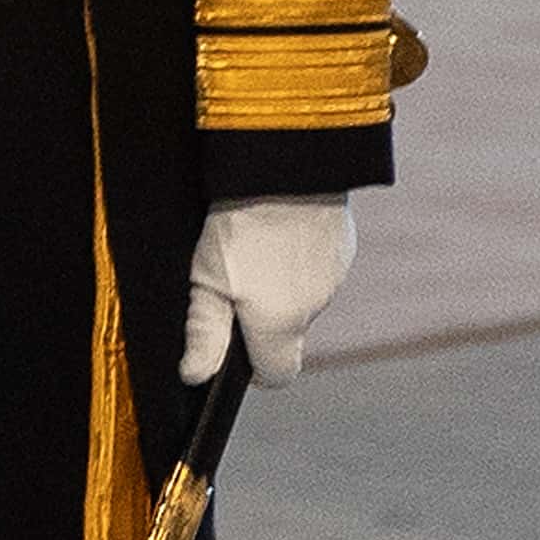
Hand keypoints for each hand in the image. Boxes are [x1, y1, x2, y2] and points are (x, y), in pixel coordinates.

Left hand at [182, 195, 356, 385]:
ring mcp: (334, 277)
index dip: (255, 368)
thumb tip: (196, 375)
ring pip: (304, 297)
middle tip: (236, 278)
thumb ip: (205, 331)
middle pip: (288, 332)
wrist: (287, 164)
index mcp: (281, 324)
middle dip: (264, 317)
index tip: (235, 345)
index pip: (278, 374)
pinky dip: (299, 257)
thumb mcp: (208, 277)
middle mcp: (314, 309)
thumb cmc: (242, 221)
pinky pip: (319, 267)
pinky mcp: (343, 247)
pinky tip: (279, 229)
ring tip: (256, 244)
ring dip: (283, 284)